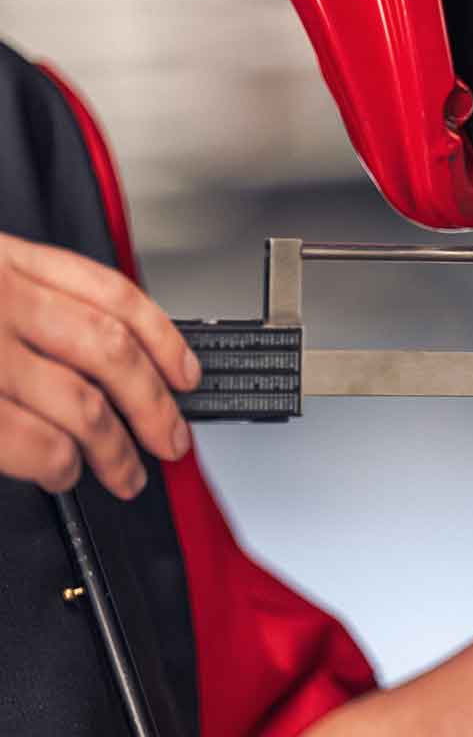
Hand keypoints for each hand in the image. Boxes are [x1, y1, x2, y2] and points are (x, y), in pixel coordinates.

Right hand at [0, 232, 200, 498]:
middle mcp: (0, 298)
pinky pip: (38, 443)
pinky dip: (63, 466)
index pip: (112, 293)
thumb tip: (106, 358)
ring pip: (85, 403)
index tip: (189, 373)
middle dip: (155, 404)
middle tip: (173, 438)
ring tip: (126, 474)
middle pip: (112, 350)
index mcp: (8, 262)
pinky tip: (64, 474)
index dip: (164, 338)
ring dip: (118, 450)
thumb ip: (27, 304)